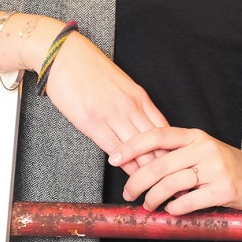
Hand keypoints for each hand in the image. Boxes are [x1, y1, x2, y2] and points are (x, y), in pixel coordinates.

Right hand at [40, 33, 166, 171]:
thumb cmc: (90, 69)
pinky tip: (129, 173)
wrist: (65, 55)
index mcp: (140, 97)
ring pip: (138, 147)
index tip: (176, 165)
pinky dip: (124, 162)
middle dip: (164, 163)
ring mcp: (113, 114)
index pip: (163, 129)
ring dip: (145, 168)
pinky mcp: (93, 121)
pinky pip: (114, 146)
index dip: (170, 150)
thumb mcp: (120, 85)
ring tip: (153, 186)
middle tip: (171, 182)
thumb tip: (139, 124)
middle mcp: (131, 107)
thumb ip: (132, 105)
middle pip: (155, 141)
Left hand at [109, 126, 241, 213]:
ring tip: (149, 205)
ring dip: (152, 199)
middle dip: (136, 183)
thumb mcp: (205, 152)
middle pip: (159, 165)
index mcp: (198, 136)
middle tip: (128, 194)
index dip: (132, 146)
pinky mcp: (224, 188)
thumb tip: (139, 165)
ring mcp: (216, 168)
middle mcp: (206, 148)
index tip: (114, 158)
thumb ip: (178, 155)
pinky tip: (173, 209)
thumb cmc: (230, 167)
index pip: (158, 135)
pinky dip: (175, 208)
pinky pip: (187, 201)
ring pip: (170, 184)